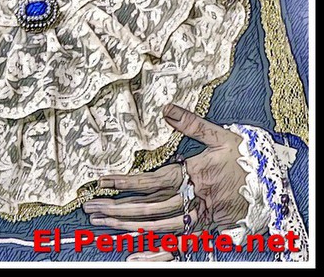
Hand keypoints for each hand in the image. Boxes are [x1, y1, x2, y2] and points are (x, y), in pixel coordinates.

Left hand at [83, 104, 247, 260]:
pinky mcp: (207, 231)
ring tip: (103, 226)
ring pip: (158, 227)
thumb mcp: (219, 135)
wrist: (273, 183)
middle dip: (117, 208)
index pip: (151, 181)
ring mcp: (199, 218)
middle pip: (149, 208)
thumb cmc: (244, 156)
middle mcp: (193, 199)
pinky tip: (135, 257)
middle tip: (92, 208)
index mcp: (193, 174)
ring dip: (128, 227)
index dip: (125, 182)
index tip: (101, 181)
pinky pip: (179, 246)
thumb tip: (166, 108)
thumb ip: (190, 124)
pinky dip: (157, 254)